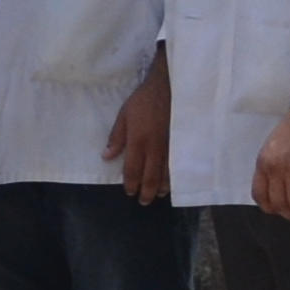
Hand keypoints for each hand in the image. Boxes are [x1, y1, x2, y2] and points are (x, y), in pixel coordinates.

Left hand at [108, 54, 173, 203]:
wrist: (170, 88)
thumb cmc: (144, 101)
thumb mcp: (124, 115)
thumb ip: (116, 138)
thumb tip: (107, 157)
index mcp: (138, 141)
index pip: (132, 170)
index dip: (130, 184)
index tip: (129, 191)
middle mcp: (155, 148)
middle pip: (150, 177)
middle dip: (146, 192)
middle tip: (143, 201)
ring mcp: (171, 148)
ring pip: (167, 175)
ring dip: (161, 188)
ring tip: (157, 194)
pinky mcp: (182, 144)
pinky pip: (178, 166)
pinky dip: (174, 178)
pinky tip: (173, 183)